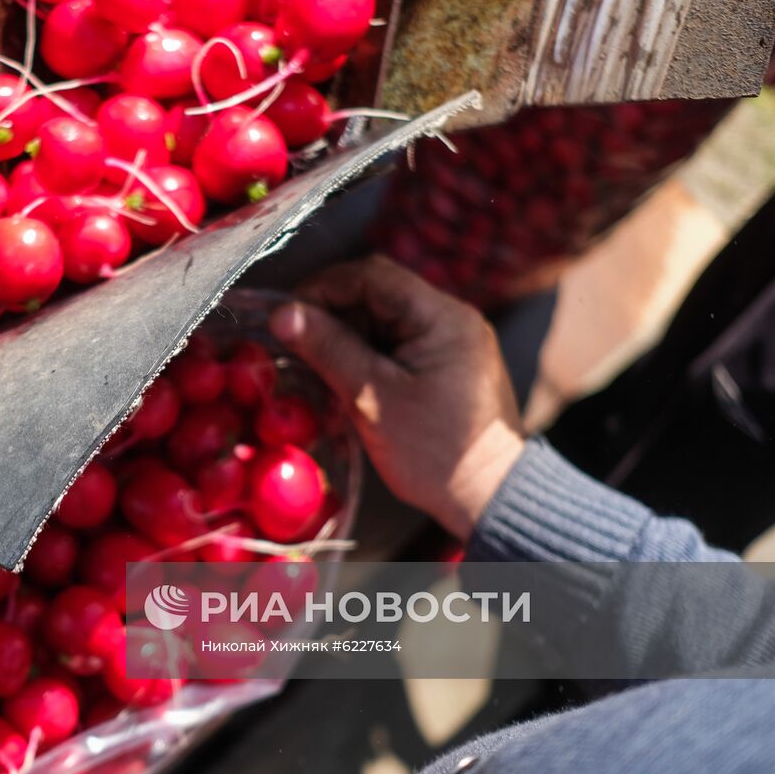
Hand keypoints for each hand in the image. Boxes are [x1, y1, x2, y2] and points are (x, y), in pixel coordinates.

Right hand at [269, 255, 524, 539]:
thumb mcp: (373, 398)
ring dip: (346, 336)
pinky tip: (344, 377)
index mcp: (442, 316)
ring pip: (384, 319)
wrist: (491, 498)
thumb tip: (283, 314)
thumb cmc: (435, 453)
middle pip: (377, 293)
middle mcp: (452, 317)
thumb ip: (328, 349)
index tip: (287, 318)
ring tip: (315, 365)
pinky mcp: (447, 364)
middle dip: (331, 314)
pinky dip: (366, 354)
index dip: (322, 289)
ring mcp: (452, 340)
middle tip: (295, 344)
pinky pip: (397, 342)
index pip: (371, 275)